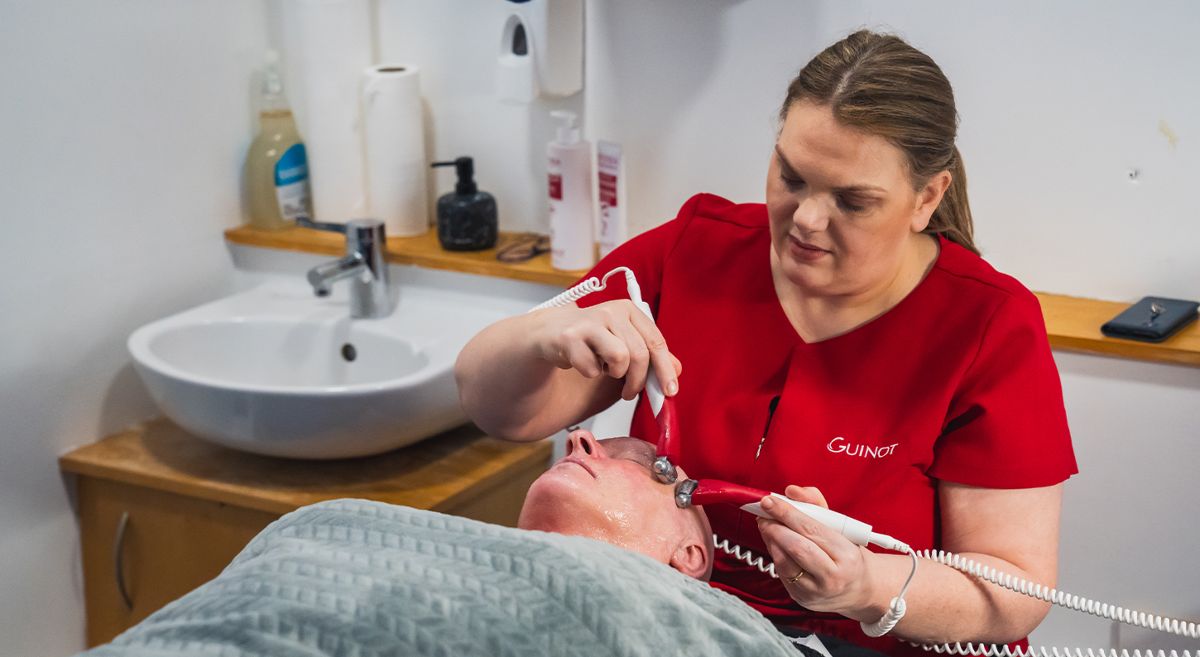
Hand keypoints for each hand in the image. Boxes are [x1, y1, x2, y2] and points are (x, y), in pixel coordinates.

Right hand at [530, 300, 681, 399]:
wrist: (550, 333)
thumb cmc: (592, 340)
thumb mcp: (624, 343)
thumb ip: (650, 355)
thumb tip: (677, 369)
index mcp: (629, 310)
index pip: (656, 341)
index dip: (665, 369)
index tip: (670, 391)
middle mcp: (612, 311)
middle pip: (640, 354)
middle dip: (637, 381)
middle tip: (629, 393)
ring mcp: (590, 322)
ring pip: (620, 358)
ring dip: (614, 374)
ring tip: (605, 370)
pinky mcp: (569, 337)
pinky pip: (592, 368)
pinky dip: (590, 373)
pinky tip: (584, 363)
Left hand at [756, 485, 878, 619]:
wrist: (859, 589)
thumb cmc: (848, 554)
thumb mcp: (841, 527)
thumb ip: (816, 504)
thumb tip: (791, 491)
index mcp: (847, 556)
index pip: (811, 530)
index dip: (786, 513)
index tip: (769, 500)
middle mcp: (833, 577)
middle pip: (796, 547)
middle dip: (774, 527)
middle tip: (764, 513)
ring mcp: (816, 592)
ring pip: (784, 562)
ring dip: (770, 540)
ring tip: (767, 526)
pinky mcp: (801, 599)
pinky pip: (782, 573)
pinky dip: (775, 554)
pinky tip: (775, 543)